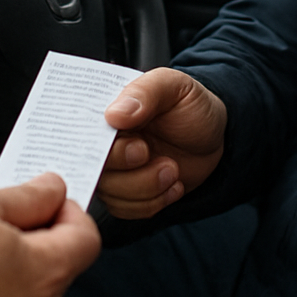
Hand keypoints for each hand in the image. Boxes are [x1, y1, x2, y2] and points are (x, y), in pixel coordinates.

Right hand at [98, 67, 226, 218]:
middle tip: (150, 152)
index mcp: (106, 110)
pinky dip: (154, 202)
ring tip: (173, 169)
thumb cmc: (190, 105)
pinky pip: (126, 210)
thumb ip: (145, 93)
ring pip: (111, 194)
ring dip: (146, 187)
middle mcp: (105, 142)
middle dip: (126, 168)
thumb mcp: (174, 86)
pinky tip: (174, 184)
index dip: (99, 145)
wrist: (216, 137)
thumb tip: (113, 114)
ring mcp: (115, 170)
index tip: (135, 145)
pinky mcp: (129, 193)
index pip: (81, 131)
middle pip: (94, 167)